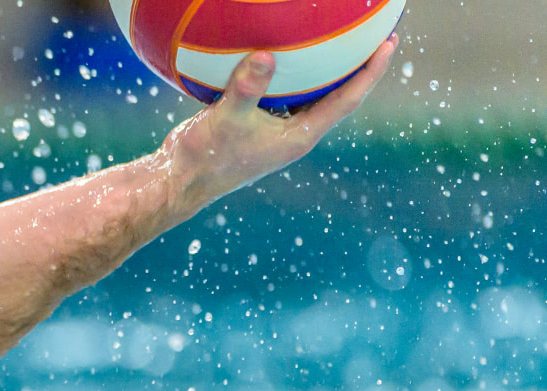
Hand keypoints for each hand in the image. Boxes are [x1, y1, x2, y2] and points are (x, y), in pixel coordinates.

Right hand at [163, 34, 398, 210]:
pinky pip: (282, 94)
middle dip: (358, 67)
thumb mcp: (227, 119)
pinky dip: (290, 73)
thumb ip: (247, 88)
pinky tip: (282, 51)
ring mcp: (275, 130)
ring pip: (311, 95)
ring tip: (336, 39)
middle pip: (337, 96)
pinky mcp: (256, 125)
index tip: (389, 44)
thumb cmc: (205, 156)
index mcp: (299, 137)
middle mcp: (293, 134)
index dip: (370, 73)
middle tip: (375, 34)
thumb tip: (266, 56)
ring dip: (326, 70)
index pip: (346, 101)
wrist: (176, 180)